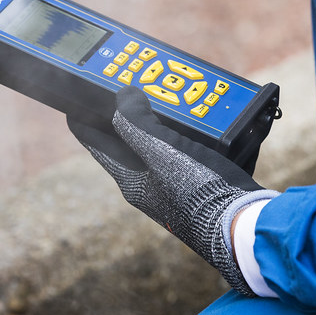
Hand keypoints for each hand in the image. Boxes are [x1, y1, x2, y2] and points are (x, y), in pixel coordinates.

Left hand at [67, 87, 278, 295]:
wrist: (243, 226)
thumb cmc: (199, 193)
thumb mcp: (161, 153)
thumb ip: (137, 123)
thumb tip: (121, 96)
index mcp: (132, 180)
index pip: (98, 145)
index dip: (83, 121)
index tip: (72, 103)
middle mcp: (150, 183)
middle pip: (129, 141)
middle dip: (123, 114)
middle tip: (120, 88)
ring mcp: (176, 184)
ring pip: (160, 143)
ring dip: (159, 118)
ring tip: (162, 95)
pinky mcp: (202, 182)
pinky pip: (188, 148)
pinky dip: (188, 130)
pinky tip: (199, 119)